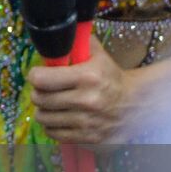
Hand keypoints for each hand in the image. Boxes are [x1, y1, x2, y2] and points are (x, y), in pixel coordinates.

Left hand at [27, 36, 170, 143]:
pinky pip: (54, 133)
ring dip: (43, 110)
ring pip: (43, 117)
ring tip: (52, 103)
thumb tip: (54, 33)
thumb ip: (75, 42)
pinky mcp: (88, 138)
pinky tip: (59, 117)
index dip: (35, 75)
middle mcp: (86, 101)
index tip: (38, 74)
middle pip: (39, 99)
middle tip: (45, 89)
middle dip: (38, 92)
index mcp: (87, 77)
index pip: (41, 79)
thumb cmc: (110, 76)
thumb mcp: (96, 54)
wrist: (136, 103)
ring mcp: (87, 122)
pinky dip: (51, 125)